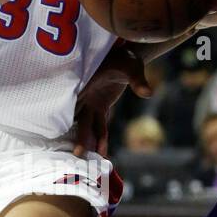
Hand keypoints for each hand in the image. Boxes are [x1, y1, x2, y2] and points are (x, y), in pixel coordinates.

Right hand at [70, 41, 151, 157]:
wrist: (126, 55)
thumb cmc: (126, 57)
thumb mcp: (132, 66)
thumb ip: (138, 80)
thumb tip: (148, 93)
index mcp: (87, 84)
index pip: (76, 103)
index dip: (71, 119)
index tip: (68, 132)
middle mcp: (86, 95)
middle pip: (81, 119)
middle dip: (80, 137)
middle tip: (78, 155)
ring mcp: (92, 102)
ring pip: (88, 126)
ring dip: (90, 142)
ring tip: (92, 161)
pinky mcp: (100, 106)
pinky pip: (99, 125)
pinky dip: (101, 138)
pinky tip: (102, 154)